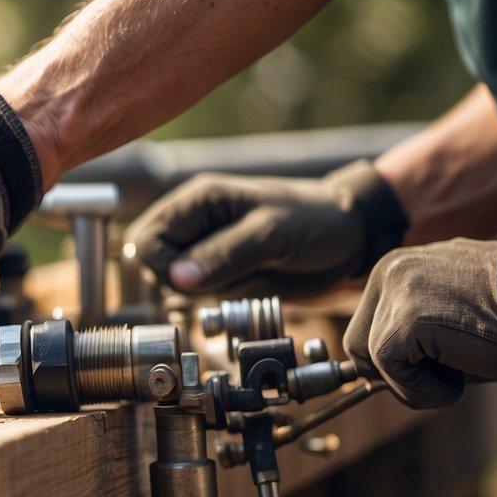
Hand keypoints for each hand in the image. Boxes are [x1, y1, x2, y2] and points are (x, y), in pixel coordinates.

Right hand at [126, 160, 406, 298]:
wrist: (350, 238)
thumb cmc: (315, 222)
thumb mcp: (272, 235)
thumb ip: (224, 255)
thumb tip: (177, 278)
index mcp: (197, 200)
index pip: (145, 240)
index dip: (162, 267)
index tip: (196, 280)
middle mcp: (194, 222)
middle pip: (152, 263)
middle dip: (183, 281)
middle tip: (225, 278)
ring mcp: (205, 248)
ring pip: (177, 283)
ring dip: (208, 290)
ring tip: (247, 274)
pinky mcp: (220, 270)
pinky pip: (201, 293)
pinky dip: (221, 296)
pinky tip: (249, 282)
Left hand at [344, 235, 496, 408]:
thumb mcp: (448, 316)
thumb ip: (408, 335)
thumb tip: (373, 372)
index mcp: (398, 267)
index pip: (365, 325)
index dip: (390, 359)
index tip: (425, 369)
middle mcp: (388, 272)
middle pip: (357, 343)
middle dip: (392, 371)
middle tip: (441, 375)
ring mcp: (394, 292)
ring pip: (372, 361)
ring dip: (412, 383)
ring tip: (457, 373)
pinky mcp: (404, 321)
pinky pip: (390, 372)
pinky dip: (422, 391)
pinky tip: (457, 380)